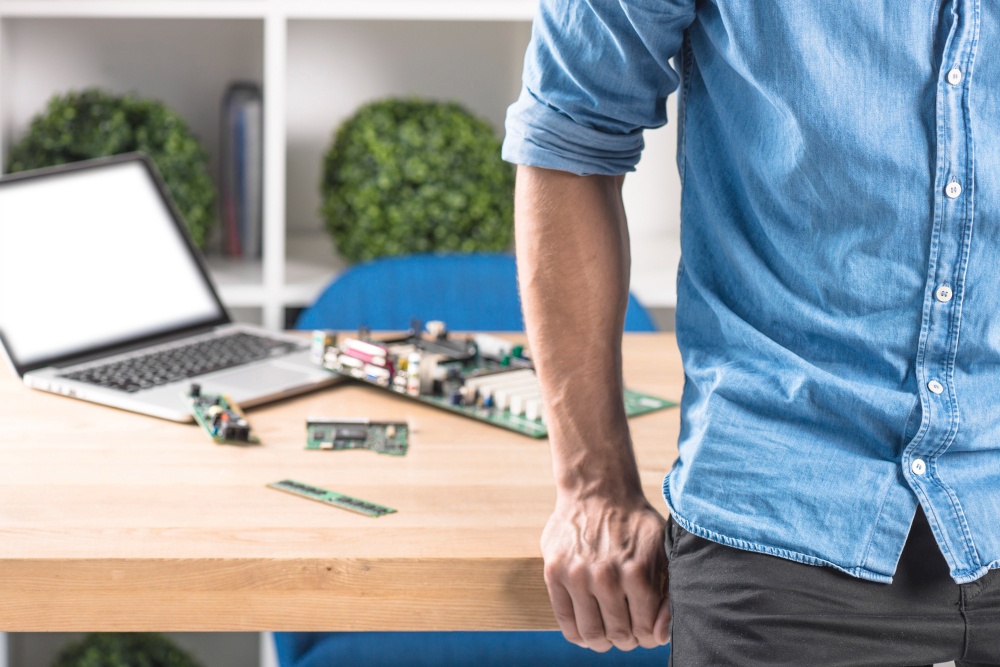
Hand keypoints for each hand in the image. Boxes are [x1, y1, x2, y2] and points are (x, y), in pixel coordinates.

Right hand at [541, 490, 670, 651]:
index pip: (645, 632)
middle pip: (618, 635)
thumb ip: (669, 596)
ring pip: (590, 634)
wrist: (598, 491)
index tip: (644, 630)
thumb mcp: (663, 552)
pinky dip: (577, 633)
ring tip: (605, 632)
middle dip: (625, 639)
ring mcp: (576, 575)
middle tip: (625, 630)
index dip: (647, 637)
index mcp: (638, 574)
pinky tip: (585, 628)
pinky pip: (564, 620)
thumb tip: (660, 637)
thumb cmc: (635, 525)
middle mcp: (606, 577)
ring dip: (601, 640)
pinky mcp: (554, 572)